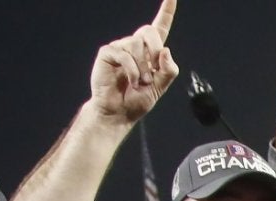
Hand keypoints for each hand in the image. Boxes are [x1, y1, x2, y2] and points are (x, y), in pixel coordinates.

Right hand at [89, 0, 178, 126]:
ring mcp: (120, 47)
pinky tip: (132, 82)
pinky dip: (133, 72)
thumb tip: (166, 51)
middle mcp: (134, 45)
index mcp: (150, 52)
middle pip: (150, 33)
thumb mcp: (160, 88)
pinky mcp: (107, 53)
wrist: (119, 112)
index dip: (166, 12)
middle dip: (156, 52)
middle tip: (153, 73)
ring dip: (144, 69)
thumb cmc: (138, 100)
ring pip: (138, 46)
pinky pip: (125, 55)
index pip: (160, 28)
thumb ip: (168, 70)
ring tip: (140, 83)